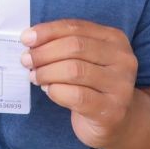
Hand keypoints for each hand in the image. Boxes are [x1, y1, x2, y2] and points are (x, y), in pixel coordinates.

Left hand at [21, 19, 138, 148]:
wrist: (116, 121)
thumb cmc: (92, 84)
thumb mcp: (83, 58)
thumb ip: (62, 44)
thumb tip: (30, 39)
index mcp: (115, 39)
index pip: (76, 27)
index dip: (47, 31)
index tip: (26, 38)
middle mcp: (123, 60)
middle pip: (75, 47)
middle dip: (44, 52)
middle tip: (26, 60)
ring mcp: (120, 86)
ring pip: (74, 70)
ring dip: (46, 72)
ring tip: (34, 76)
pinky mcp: (112, 110)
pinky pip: (76, 96)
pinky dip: (56, 91)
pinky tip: (49, 91)